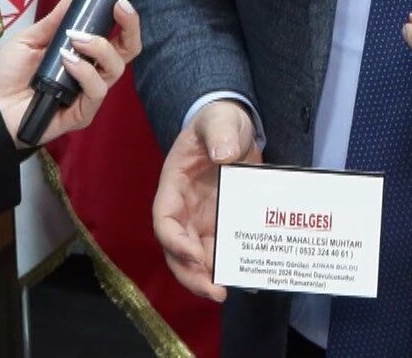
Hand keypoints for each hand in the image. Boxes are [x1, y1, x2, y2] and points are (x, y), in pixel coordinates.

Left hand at [0, 0, 141, 148]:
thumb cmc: (8, 73)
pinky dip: (84, 72)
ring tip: (74, 39)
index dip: (128, 15)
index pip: (118, 35)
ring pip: (116, 68)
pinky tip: (67, 62)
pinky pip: (96, 91)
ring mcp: (89, 94)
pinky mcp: (82, 113)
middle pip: (128, 50)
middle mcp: (93, 72)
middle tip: (118, 6)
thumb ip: (58, 17)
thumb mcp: (32, 37)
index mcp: (85, 54)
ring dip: (99, 47)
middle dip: (130, 25)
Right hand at [153, 99, 260, 300]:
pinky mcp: (224, 225)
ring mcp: (204, 220)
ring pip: (198, 259)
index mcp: (174, 185)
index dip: (174, 241)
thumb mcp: (220, 120)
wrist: (236, 128)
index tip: (195, 255)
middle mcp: (185, 209)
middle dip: (191, 274)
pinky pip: (222, 251)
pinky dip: (230, 266)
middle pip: (177, 250)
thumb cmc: (220, 122)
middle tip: (214, 290)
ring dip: (208, 278)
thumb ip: (220, 132)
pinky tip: (247, 279)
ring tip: (225, 292)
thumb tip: (223, 155)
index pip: (164, 219)